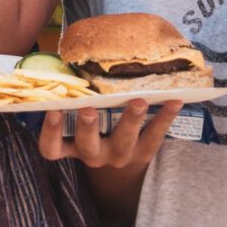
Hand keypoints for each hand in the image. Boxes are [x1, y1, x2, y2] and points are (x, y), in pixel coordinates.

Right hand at [38, 99, 181, 166]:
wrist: (121, 167)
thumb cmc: (92, 129)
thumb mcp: (76, 121)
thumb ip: (71, 96)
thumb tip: (65, 58)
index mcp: (70, 146)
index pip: (51, 148)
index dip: (51, 133)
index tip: (54, 111)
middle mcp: (92, 154)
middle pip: (88, 145)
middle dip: (88, 126)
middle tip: (89, 110)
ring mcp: (119, 156)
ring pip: (123, 142)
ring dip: (130, 120)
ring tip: (138, 102)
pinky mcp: (143, 154)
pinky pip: (154, 138)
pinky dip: (165, 118)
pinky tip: (174, 101)